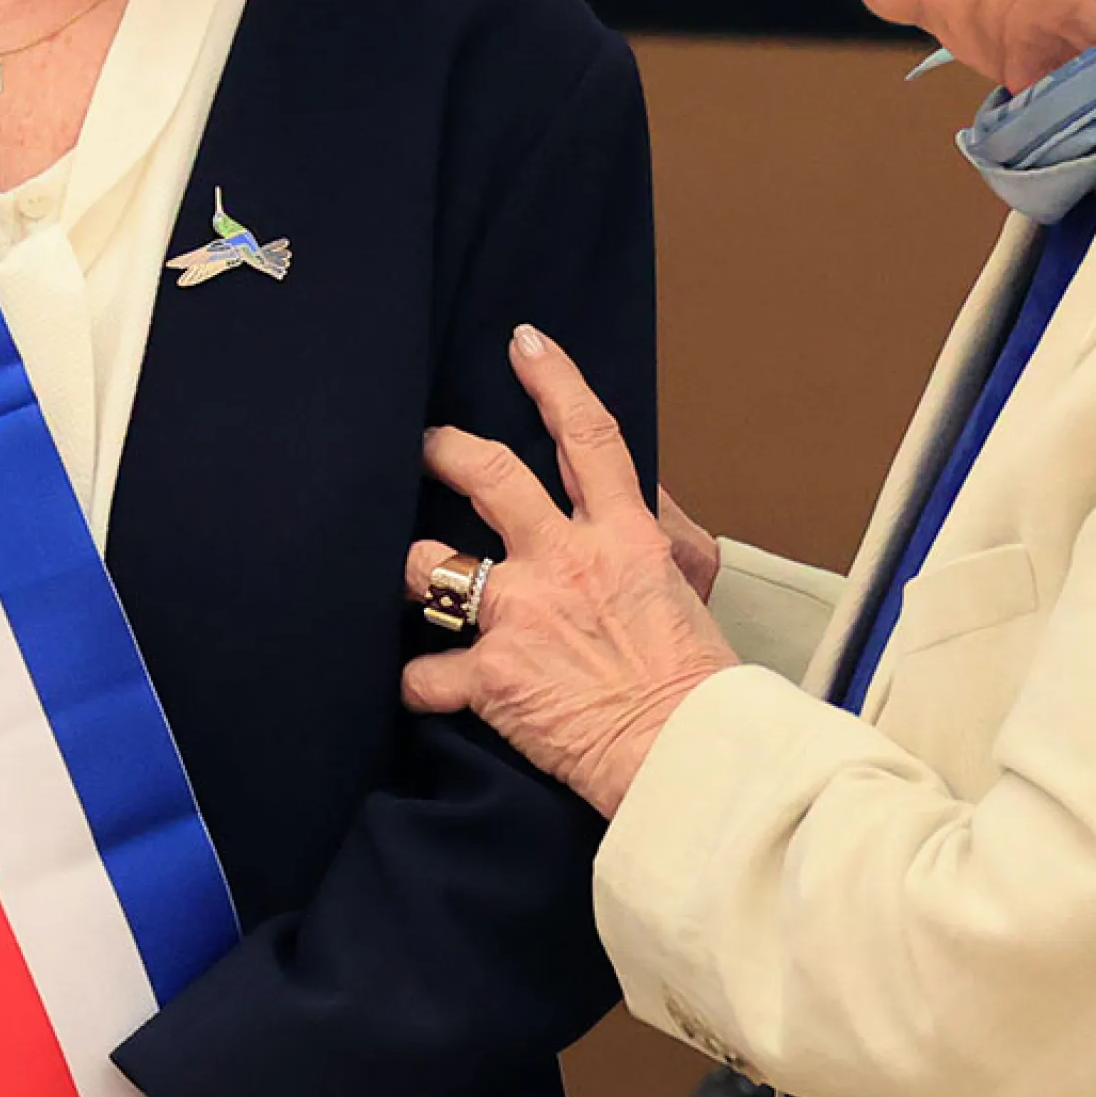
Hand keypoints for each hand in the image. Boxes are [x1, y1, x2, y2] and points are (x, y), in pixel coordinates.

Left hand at [403, 327, 737, 815]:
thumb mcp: (692, 584)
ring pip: (430, 563)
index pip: (589, 435)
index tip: (523, 342)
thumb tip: (636, 488)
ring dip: (408, 568)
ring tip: (400, 575)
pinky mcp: (490, 675)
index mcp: (622, 534)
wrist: (686, 755)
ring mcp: (520, 614)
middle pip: (487, 473)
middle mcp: (563, 560)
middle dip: (442, 448)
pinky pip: (423, 671)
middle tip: (419, 443)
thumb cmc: (695, 677)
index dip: (554, 380)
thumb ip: (659, 526)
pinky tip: (413, 684)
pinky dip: (415, 681)